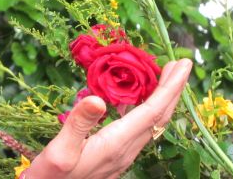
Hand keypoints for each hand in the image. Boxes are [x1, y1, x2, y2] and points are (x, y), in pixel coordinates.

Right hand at [26, 59, 192, 178]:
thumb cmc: (50, 176)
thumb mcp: (59, 149)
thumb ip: (79, 123)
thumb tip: (98, 99)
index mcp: (115, 144)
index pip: (152, 112)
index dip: (169, 88)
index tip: (183, 65)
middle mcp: (125, 151)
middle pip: (158, 117)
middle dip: (172, 90)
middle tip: (181, 64)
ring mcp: (121, 155)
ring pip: (151, 124)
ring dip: (161, 99)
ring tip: (164, 77)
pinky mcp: (114, 156)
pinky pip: (139, 129)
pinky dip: (145, 109)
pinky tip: (136, 100)